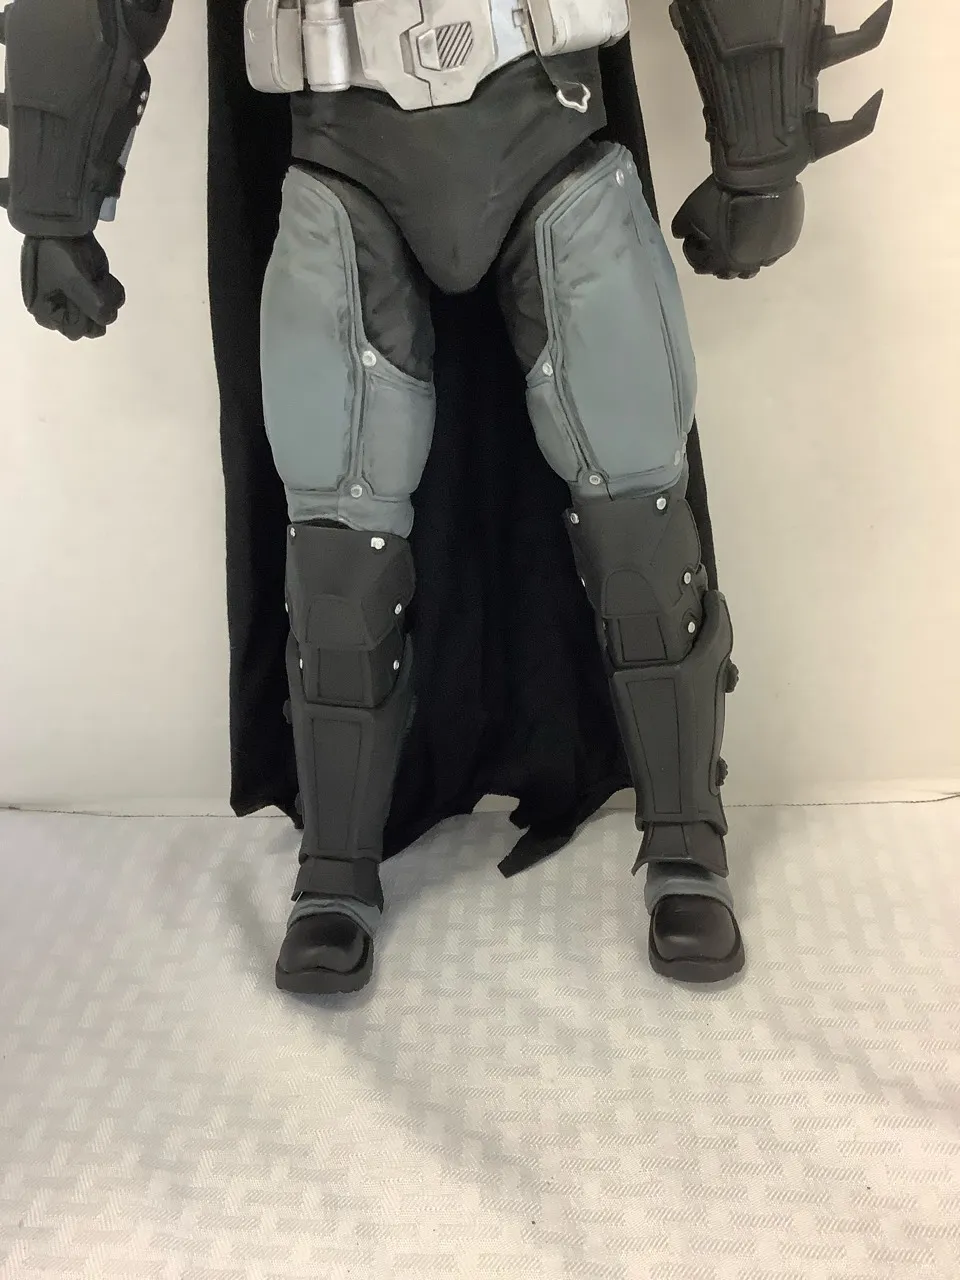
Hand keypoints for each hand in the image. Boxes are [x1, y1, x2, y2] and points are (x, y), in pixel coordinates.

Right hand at [20, 234, 125, 339]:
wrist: (66, 226)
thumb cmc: (61, 253)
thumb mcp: (74, 280)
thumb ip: (93, 306)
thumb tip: (107, 318)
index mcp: (47, 313)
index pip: (76, 331)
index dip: (84, 312)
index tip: (80, 291)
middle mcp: (63, 313)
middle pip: (93, 327)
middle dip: (97, 304)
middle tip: (91, 283)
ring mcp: (80, 303)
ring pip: (106, 315)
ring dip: (106, 294)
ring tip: (95, 276)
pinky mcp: (94, 293)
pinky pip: (113, 303)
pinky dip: (111, 289)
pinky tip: (101, 276)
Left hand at [671, 177, 804, 279]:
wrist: (759, 177)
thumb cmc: (720, 198)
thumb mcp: (689, 211)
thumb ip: (680, 228)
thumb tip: (681, 236)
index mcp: (718, 262)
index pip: (699, 264)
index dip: (691, 250)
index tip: (691, 237)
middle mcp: (743, 266)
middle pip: (725, 271)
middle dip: (714, 260)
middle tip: (711, 245)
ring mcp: (765, 257)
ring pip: (749, 267)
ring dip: (738, 260)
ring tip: (734, 245)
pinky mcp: (783, 245)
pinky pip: (768, 254)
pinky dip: (758, 250)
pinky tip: (754, 237)